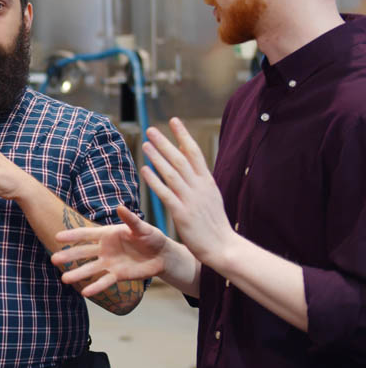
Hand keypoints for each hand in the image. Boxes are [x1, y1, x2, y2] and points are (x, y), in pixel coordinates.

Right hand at [51, 206, 167, 295]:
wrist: (161, 255)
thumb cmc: (151, 237)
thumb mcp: (142, 228)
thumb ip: (130, 220)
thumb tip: (120, 207)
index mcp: (108, 234)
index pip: (86, 235)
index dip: (72, 235)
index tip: (57, 237)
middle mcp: (105, 249)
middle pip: (83, 252)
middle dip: (69, 256)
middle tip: (54, 260)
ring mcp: (110, 263)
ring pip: (90, 269)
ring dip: (78, 274)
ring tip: (64, 279)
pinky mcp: (118, 275)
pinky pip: (105, 281)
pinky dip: (95, 287)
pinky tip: (85, 293)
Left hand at [141, 118, 235, 266]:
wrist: (223, 247)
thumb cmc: (214, 222)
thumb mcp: (210, 195)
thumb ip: (199, 178)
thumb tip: (190, 160)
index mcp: (207, 181)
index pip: (195, 153)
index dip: (183, 136)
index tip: (174, 121)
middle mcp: (200, 187)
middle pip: (180, 159)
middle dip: (165, 142)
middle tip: (151, 129)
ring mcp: (191, 200)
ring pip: (172, 173)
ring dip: (158, 157)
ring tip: (145, 144)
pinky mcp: (182, 213)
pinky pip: (166, 194)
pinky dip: (155, 180)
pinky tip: (145, 170)